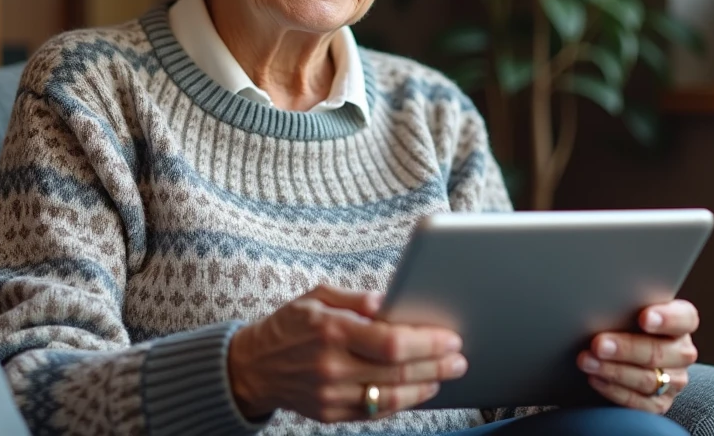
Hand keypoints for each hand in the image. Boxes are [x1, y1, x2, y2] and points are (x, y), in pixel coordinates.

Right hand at [227, 284, 466, 422]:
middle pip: (397, 370)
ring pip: (391, 396)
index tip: (449, 336)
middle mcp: (331, 365)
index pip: (389, 341)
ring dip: (426, 386)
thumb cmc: (289, 326)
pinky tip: (419, 389)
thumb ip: (355, 299)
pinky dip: (403, 402)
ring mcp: (331, 395)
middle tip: (460, 357)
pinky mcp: (331, 414)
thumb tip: (390, 302)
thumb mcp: (315, 297)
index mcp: (330, 330)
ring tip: (447, 374)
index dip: (425, 342)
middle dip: (436, 364)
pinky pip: (375, 411)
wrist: (253, 366)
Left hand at [579, 299, 699, 413]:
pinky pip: (640, 403)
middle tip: (598, 344)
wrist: (620, 356)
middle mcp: (681, 352)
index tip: (644, 317)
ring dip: (614, 371)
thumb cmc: (621, 322)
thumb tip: (598, 301)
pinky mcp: (660, 403)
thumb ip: (624, 306)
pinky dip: (614, 391)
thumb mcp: (626, 310)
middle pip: (659, 351)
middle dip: (626, 348)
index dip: (666, 318)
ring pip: (648, 379)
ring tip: (587, 361)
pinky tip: (595, 379)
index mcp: (680, 322)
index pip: (684, 318)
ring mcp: (674, 380)